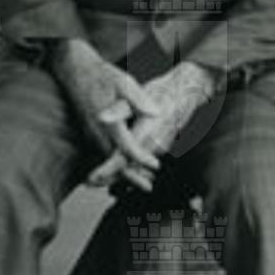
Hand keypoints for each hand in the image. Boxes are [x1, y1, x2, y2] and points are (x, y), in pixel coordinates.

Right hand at [51, 39, 159, 179]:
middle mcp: (96, 131)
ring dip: (122, 172)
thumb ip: (139, 99)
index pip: (126, 147)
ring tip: (141, 181)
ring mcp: (90, 132)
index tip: (156, 165)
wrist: (74, 69)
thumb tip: (156, 112)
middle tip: (148, 186)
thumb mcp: (124, 82)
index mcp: (107, 121)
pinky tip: (123, 167)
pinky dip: (112, 163)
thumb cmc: (102, 74)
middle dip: (131, 175)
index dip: (141, 158)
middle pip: (114, 161)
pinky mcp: (88, 131)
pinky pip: (100, 153)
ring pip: (106, 159)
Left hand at [89, 61, 219, 189]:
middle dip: (109, 176)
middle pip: (129, 168)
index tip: (92, 178)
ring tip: (98, 179)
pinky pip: (143, 161)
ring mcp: (160, 148)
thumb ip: (118, 110)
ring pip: (136, 166)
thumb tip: (101, 117)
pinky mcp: (161, 147)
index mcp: (146, 134)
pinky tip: (117, 168)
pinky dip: (130, 166)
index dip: (107, 170)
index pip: (123, 159)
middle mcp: (154, 146)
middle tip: (89, 181)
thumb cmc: (159, 93)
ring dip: (119, 173)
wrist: (185, 94)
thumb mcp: (135, 94)